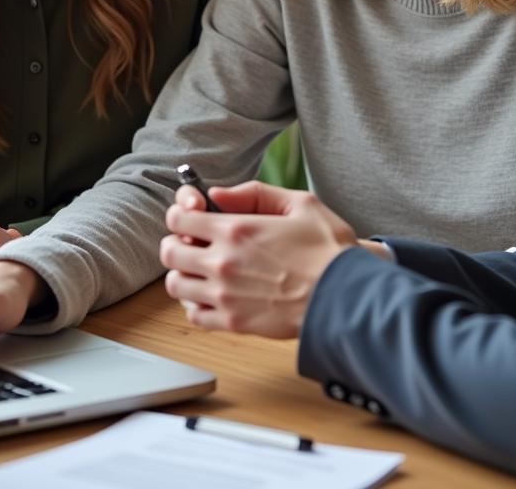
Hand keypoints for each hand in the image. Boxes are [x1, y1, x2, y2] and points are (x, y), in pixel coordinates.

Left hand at [160, 181, 357, 338]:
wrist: (346, 298)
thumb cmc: (328, 250)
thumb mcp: (301, 203)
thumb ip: (255, 192)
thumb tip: (217, 194)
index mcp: (236, 230)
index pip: (179, 218)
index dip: (181, 213)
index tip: (190, 216)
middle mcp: (223, 262)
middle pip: (170, 252)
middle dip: (177, 243)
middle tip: (193, 243)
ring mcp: (225, 296)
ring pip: (176, 285)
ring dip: (183, 274)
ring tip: (201, 271)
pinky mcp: (233, 323)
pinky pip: (193, 316)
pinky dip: (195, 305)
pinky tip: (212, 296)